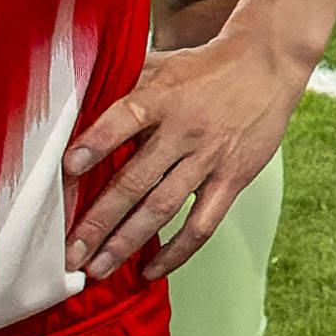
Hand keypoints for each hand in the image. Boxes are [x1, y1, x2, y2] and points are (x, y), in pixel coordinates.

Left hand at [67, 26, 306, 279]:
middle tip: (69, 252)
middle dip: (98, 219)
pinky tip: (151, 270)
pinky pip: (203, 223)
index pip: (124, 120)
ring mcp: (209, 158)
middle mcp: (185, 130)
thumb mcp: (162, 65)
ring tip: (97, 269)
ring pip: (162, 208)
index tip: (67, 168)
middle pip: (136, 180)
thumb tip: (74, 110)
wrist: (268, 65)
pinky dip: (176, 251)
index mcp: (162, 97)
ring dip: (127, 242)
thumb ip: (124, 88)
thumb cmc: (204, 67)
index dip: (95, 143)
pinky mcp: (232, 178)